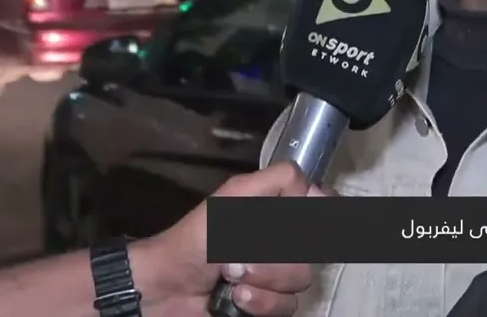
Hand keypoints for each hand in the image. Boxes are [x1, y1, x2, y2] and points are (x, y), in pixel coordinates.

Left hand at [131, 162, 324, 315]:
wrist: (165, 290)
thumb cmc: (196, 240)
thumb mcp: (233, 198)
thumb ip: (277, 181)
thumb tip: (313, 187)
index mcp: (277, 212)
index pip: (321, 205)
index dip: (319, 211)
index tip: (305, 215)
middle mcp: (283, 243)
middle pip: (315, 246)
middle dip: (276, 252)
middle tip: (242, 252)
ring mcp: (277, 277)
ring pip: (302, 279)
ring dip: (264, 279)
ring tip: (232, 278)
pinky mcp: (269, 306)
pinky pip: (288, 306)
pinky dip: (260, 303)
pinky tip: (236, 300)